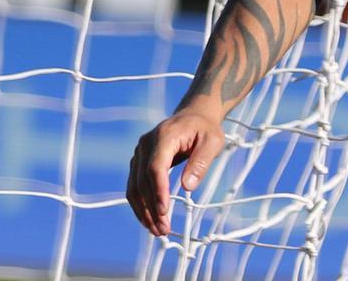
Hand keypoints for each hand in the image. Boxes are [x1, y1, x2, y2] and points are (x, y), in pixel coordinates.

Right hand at [126, 108, 226, 236]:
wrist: (193, 116)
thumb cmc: (204, 129)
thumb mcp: (212, 142)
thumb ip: (200, 163)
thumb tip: (188, 187)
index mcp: (164, 136)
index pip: (155, 167)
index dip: (158, 191)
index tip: (165, 211)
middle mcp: (146, 144)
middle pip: (143, 181)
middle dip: (152, 208)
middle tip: (163, 229)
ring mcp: (139, 153)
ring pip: (134, 187)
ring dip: (143, 211)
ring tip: (157, 230)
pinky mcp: (138, 162)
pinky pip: (134, 186)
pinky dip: (140, 204)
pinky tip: (149, 219)